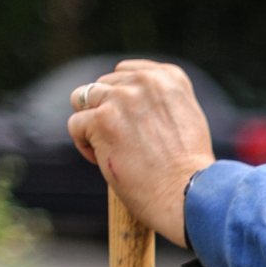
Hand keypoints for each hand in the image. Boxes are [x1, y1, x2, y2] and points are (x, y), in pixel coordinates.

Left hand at [67, 60, 215, 245]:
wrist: (187, 194)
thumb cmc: (189, 169)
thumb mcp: (186, 118)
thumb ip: (159, 100)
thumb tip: (128, 101)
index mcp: (169, 77)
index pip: (125, 72)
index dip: (122, 99)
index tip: (132, 124)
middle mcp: (145, 82)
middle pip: (102, 85)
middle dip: (105, 111)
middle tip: (122, 143)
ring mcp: (121, 99)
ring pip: (83, 99)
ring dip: (91, 124)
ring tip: (108, 149)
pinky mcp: (102, 120)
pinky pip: (76, 124)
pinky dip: (85, 144)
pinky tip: (103, 161)